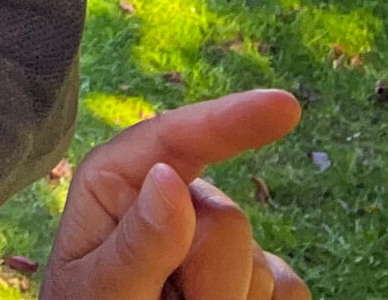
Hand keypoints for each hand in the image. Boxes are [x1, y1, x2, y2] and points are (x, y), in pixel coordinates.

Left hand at [42, 89, 308, 299]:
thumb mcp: (100, 289)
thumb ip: (137, 242)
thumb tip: (168, 176)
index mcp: (118, 182)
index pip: (177, 138)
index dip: (232, 118)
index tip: (285, 106)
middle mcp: (171, 199)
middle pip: (228, 220)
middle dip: (210, 278)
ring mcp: (212, 241)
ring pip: (260, 262)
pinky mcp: (250, 280)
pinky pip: (286, 287)